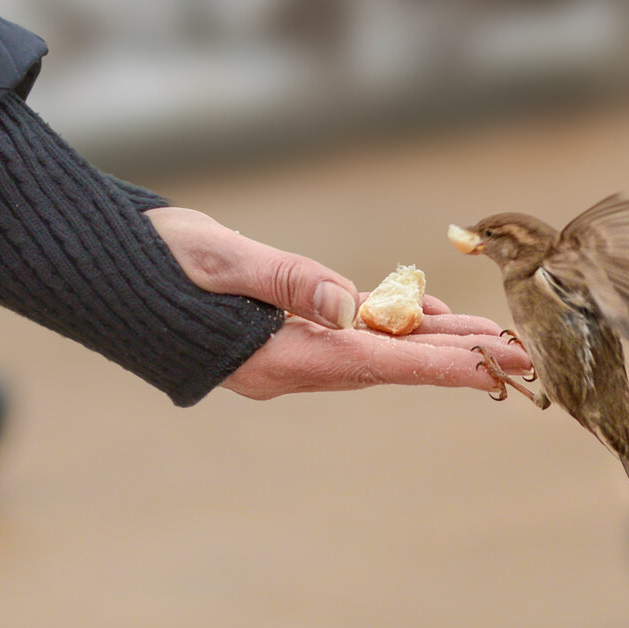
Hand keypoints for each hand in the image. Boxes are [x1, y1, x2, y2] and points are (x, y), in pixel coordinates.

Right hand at [145, 207, 531, 398]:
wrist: (106, 271)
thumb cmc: (152, 263)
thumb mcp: (218, 261)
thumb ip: (286, 280)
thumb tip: (349, 304)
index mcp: (274, 356)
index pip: (375, 363)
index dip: (440, 364)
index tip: (495, 367)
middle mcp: (288, 364)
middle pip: (389, 364)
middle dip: (457, 360)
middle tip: (522, 359)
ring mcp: (286, 353)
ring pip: (376, 352)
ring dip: (433, 345)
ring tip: (493, 342)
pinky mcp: (283, 335)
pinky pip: (351, 337)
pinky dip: (393, 328)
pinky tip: (425, 318)